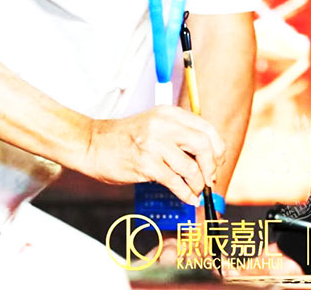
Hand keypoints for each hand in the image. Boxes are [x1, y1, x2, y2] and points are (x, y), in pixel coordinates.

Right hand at [84, 105, 224, 203]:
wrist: (93, 144)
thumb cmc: (124, 138)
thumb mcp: (154, 124)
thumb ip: (178, 134)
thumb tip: (207, 156)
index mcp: (168, 113)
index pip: (206, 128)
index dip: (217, 148)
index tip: (216, 162)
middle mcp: (163, 125)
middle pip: (204, 145)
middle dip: (211, 166)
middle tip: (209, 178)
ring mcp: (154, 144)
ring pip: (191, 167)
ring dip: (197, 184)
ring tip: (195, 190)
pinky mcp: (146, 164)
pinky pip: (175, 182)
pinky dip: (185, 194)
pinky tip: (187, 197)